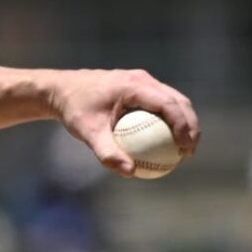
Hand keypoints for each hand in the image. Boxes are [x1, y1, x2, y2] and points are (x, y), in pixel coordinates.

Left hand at [47, 68, 200, 176]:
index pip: (170, 104)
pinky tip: (165, 142)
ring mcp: (141, 80)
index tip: (186, 150)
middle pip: (178, 101)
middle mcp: (141, 79)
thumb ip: (107, 153)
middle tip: (190, 152)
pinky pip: (160, 102)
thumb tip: (130, 172)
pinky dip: (169, 119)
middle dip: (192, 125)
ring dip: (184, 121)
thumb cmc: (73, 110)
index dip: (185, 126)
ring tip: (184, 149)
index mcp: (134, 85)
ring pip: (173, 99)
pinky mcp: (137, 85)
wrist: (59, 90)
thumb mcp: (87, 133)